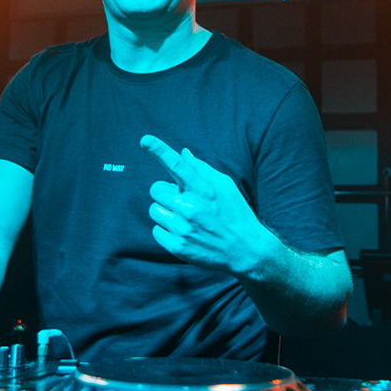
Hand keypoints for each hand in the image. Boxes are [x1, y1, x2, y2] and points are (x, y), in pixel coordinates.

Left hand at [140, 134, 278, 275]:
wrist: (245, 250)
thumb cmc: (236, 213)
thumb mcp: (225, 186)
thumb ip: (201, 169)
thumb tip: (182, 153)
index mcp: (203, 190)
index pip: (177, 166)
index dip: (159, 151)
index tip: (145, 140)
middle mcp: (190, 208)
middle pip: (156, 189)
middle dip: (166, 192)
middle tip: (182, 199)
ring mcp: (182, 229)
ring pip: (154, 210)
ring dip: (166, 211)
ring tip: (185, 217)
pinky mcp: (177, 246)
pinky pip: (156, 230)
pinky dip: (166, 229)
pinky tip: (183, 231)